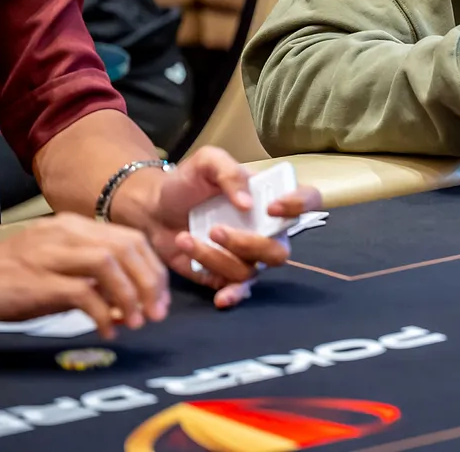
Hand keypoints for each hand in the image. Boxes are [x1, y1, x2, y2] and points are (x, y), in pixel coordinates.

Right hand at [0, 213, 167, 337]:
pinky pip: (83, 294)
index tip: (161, 297)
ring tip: (139, 321)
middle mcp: (66, 234)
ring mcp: (51, 254)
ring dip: (132, 295)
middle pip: (128, 248)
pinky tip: (108, 330)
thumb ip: (90, 280)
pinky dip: (103, 313)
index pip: (132, 239)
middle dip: (151, 282)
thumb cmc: (7, 280)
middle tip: (158, 312)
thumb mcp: (55, 271)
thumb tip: (129, 303)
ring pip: (110, 265)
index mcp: (74, 227)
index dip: (153, 268)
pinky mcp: (37, 280)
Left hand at [114, 148, 321, 307]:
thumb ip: (229, 172)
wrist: (151, 209)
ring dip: (217, 257)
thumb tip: (248, 203)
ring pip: (251, 270)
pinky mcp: (225, 275)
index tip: (272, 206)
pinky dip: (233, 295)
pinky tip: (221, 297)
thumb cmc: (185, 182)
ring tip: (185, 239)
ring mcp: (247, 256)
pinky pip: (237, 289)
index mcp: (270, 198)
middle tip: (215, 229)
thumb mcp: (206, 161)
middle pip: (281, 249)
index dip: (300, 206)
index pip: (308, 200)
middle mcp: (266, 229)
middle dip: (250, 244)